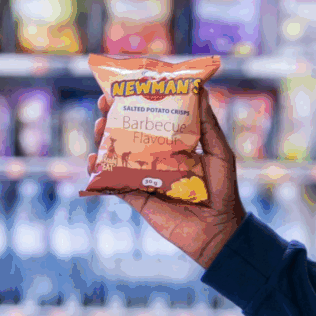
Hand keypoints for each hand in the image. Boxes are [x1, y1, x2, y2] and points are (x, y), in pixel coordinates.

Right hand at [86, 89, 245, 268]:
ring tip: (99, 125)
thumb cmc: (223, 190)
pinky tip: (92, 160)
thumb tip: (201, 89)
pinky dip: (99, 172)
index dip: (137, 103)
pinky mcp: (136, 197)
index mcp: (174, 145)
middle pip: (128, 133)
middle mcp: (156, 158)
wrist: (217, 229)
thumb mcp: (218, 152)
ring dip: (103, 139)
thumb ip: (207, 124)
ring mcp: (143, 177)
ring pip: (116, 155)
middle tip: (104, 102)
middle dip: (113, 116)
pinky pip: (113, 183)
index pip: (152, 119)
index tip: (125, 87)